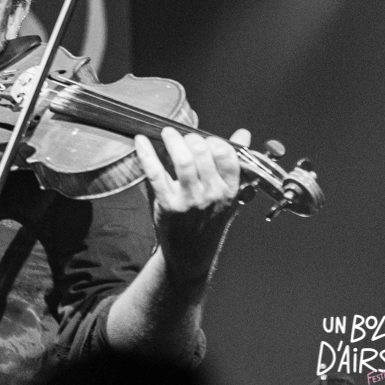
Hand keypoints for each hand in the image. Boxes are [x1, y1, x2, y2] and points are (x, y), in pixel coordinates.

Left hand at [134, 126, 244, 282]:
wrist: (192, 252)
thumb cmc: (209, 218)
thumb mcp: (227, 193)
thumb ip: (233, 162)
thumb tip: (243, 134)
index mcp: (230, 189)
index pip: (228, 156)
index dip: (214, 141)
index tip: (204, 139)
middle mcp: (212, 194)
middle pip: (203, 154)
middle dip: (191, 138)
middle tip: (182, 136)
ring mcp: (190, 200)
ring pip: (183, 161)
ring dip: (173, 141)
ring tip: (166, 132)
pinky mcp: (168, 205)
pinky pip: (156, 173)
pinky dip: (146, 154)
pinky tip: (140, 141)